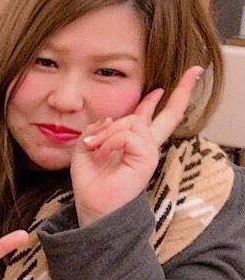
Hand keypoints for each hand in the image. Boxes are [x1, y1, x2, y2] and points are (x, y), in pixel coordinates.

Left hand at [72, 66, 202, 225]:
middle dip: (182, 91)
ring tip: (95, 148)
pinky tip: (101, 153)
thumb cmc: (91, 182)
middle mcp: (145, 145)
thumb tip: (108, 118)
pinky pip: (129, 135)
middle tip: (194, 72)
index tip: (168, 84)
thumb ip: (96, 130)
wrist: (94, 207)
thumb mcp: (86, 149)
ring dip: (108, 132)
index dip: (161, 98)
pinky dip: (110, 141)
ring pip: (132, 121)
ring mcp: (149, 151)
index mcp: (133, 142)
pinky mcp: (146, 158)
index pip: (152, 116)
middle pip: (170, 115)